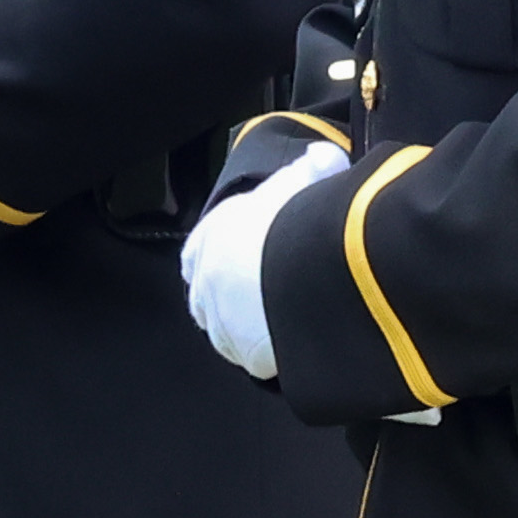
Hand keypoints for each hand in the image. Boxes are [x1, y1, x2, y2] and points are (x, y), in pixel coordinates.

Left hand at [182, 144, 339, 384]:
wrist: (307, 263)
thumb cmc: (299, 215)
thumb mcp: (306, 179)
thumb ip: (312, 167)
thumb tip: (321, 157)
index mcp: (211, 237)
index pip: (197, 255)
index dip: (215, 261)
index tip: (235, 266)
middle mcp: (207, 281)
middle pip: (209, 301)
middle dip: (232, 303)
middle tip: (266, 300)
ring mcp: (224, 323)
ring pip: (231, 334)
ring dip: (253, 331)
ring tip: (287, 323)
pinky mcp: (248, 355)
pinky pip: (261, 361)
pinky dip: (277, 355)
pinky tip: (300, 343)